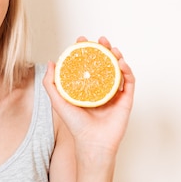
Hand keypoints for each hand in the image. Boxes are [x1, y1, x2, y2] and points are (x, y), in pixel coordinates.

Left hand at [43, 36, 135, 155]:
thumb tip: (51, 62)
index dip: (86, 51)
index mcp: (87, 87)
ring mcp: (114, 93)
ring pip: (118, 69)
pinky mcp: (126, 99)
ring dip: (117, 55)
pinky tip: (120, 63)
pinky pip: (129, 81)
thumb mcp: (58, 101)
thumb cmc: (75, 124)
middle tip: (100, 39)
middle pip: (104, 63)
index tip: (81, 40)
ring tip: (111, 47)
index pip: (87, 64)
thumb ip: (51, 83)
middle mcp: (101, 88)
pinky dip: (127, 70)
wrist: (92, 142)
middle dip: (103, 48)